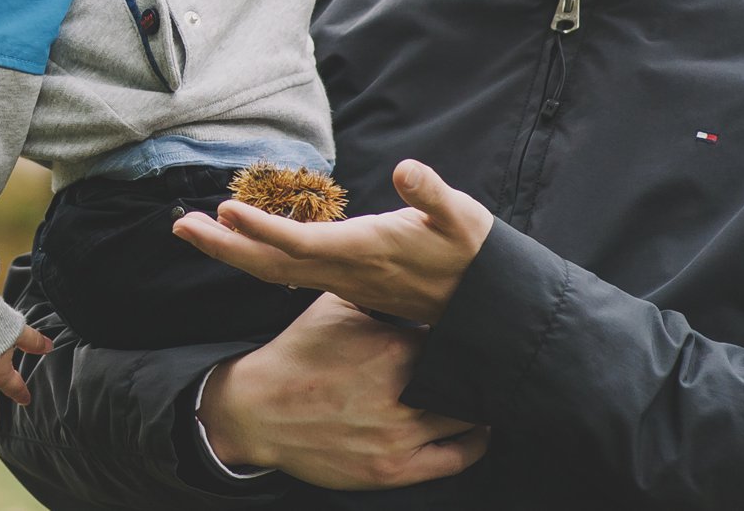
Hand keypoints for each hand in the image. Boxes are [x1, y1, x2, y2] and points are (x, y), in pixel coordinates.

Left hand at [173, 160, 493, 323]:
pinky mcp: (340, 277)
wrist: (482, 303)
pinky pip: (288, 268)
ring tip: (191, 228)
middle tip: (178, 225)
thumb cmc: (469, 253)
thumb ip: (433, 196)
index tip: (224, 208)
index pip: (301, 243)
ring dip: (230, 249)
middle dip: (223, 246)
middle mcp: (342, 269)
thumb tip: (409, 171)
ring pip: (273, 269)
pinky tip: (233, 237)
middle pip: (270, 263)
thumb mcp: (461, 219)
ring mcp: (339, 277)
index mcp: (364, 252)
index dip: (262, 228)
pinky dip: (255, 252)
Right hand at [199, 293, 489, 489]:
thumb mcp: (331, 308)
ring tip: (483, 391)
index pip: (454, 340)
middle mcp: (400, 395)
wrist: (257, 409)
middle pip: (469, 382)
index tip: (474, 329)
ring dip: (478, 404)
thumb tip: (409, 275)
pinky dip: (475, 442)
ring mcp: (398, 437)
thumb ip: (374, 293)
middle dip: (478, 370)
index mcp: (391, 350)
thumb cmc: (298, 354)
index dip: (466, 334)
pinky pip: (456, 458)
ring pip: (468, 419)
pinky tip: (478, 428)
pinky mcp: (393, 469)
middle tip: (486, 361)